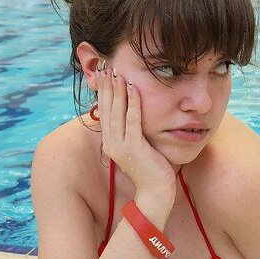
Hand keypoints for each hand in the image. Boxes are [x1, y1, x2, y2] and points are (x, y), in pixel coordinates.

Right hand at [96, 63, 175, 201]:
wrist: (156, 192)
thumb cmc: (151, 167)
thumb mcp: (137, 145)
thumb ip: (131, 130)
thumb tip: (131, 111)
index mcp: (110, 141)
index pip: (104, 111)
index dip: (103, 91)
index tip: (103, 73)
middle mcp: (111, 143)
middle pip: (106, 108)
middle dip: (107, 86)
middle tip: (106, 66)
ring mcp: (121, 146)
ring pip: (117, 112)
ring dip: (117, 90)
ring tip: (117, 72)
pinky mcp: (134, 148)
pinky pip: (133, 120)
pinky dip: (133, 103)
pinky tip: (134, 88)